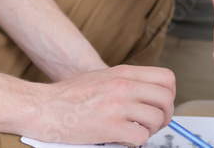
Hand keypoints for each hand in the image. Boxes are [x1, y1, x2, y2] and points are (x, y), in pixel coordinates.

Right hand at [36, 64, 174, 145]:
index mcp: (124, 73)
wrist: (44, 107)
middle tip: (153, 124)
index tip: (160, 106)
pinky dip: (135, 142)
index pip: (167, 79)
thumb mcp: (102, 77)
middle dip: (165, 116)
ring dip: (149, 131)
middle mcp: (124, 86)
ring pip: (156, 120)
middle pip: (166, 100)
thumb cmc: (69, 96)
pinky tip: (122, 139)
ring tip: (135, 132)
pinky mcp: (110, 127)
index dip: (169, 95)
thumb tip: (148, 96)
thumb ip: (126, 83)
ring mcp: (118, 105)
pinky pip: (140, 138)